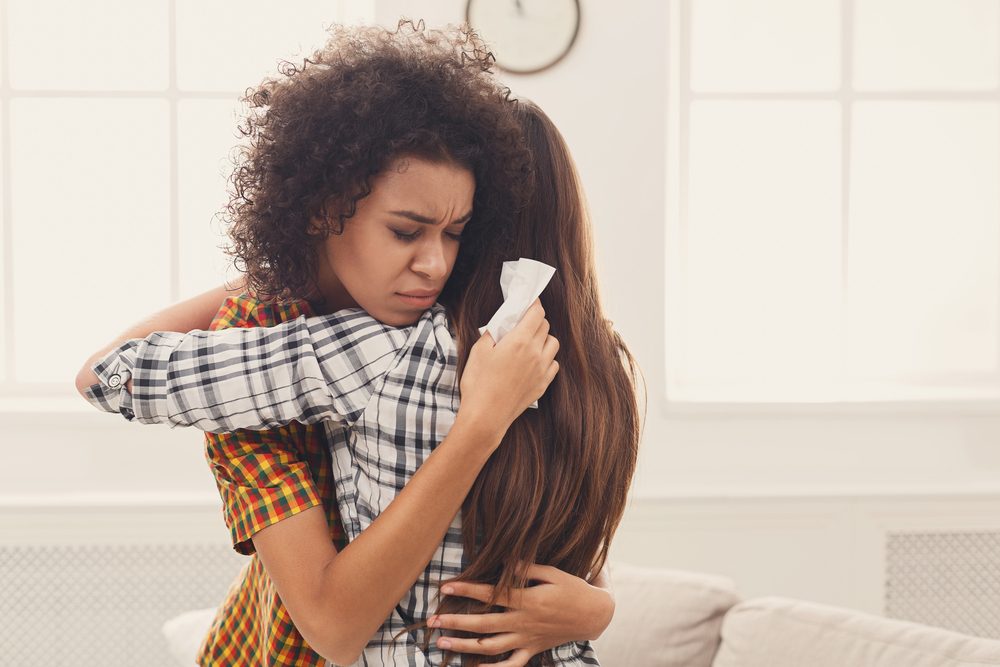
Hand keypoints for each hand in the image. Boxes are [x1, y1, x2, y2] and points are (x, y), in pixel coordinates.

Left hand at [429, 563, 614, 665]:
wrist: (594, 614)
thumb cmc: (573, 589)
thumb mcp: (553, 572)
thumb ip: (527, 568)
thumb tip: (504, 562)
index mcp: (528, 600)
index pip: (490, 595)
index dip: (466, 590)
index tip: (445, 587)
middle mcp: (524, 622)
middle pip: (483, 624)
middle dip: (455, 622)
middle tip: (432, 621)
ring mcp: (527, 639)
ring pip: (490, 647)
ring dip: (464, 646)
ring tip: (442, 643)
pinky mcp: (532, 651)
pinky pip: (511, 666)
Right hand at [458, 299, 558, 442]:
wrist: (486, 416)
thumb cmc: (478, 383)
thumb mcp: (479, 352)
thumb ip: (492, 333)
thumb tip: (501, 326)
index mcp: (520, 341)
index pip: (537, 313)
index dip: (534, 305)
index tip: (529, 302)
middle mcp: (536, 353)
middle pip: (545, 326)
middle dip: (535, 321)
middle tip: (522, 324)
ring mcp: (542, 370)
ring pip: (553, 344)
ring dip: (544, 339)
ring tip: (529, 343)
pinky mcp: (543, 384)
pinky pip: (553, 364)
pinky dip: (547, 358)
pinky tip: (534, 362)